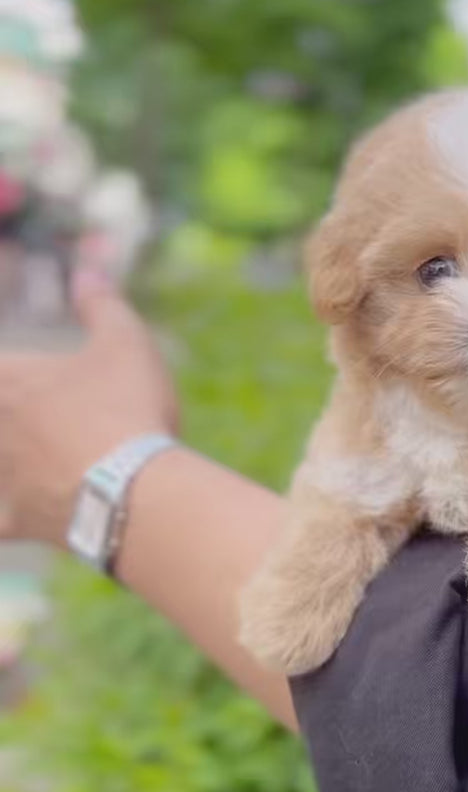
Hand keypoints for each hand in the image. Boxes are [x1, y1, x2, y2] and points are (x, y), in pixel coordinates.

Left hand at [0, 268, 178, 547]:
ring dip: (4, 460)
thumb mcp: (125, 343)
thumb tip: (89, 271)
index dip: (8, 375)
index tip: (17, 381)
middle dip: (5, 420)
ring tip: (16, 457)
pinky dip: (5, 517)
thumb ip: (102, 304)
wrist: (131, 491)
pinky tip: (11, 518)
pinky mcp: (12, 520)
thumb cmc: (125, 409)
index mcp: (8, 381)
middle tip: (22, 420)